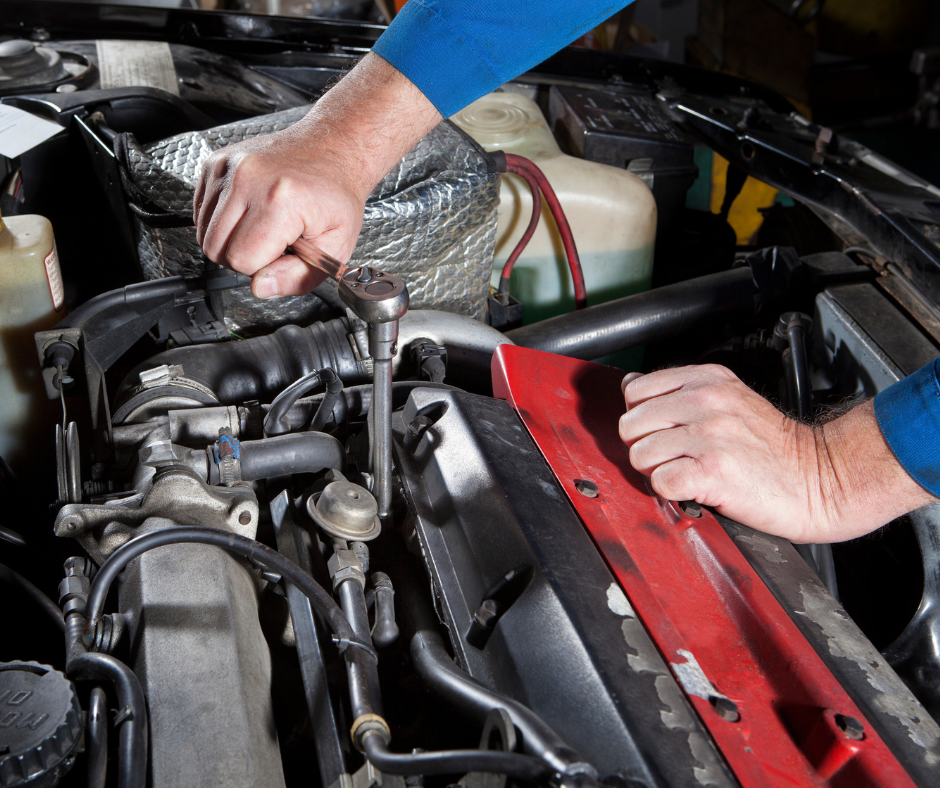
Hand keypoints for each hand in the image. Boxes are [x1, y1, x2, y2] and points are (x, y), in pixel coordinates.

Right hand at [193, 53, 441, 299]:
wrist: (332, 149)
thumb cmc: (335, 197)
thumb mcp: (335, 247)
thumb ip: (297, 278)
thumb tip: (259, 287)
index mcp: (281, 200)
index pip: (240, 260)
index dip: (260, 267)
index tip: (281, 252)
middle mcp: (249, 178)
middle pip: (214, 248)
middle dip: (242, 256)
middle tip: (272, 242)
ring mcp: (229, 167)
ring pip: (203, 232)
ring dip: (230, 238)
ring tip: (262, 225)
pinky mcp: (215, 162)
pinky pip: (200, 211)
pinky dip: (221, 220)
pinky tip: (249, 211)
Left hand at [619, 364, 934, 542]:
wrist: (824, 477)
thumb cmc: (776, 447)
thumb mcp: (729, 398)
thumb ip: (678, 391)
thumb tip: (630, 385)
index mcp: (707, 380)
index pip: (636, 392)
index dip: (642, 418)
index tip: (662, 433)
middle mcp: (705, 401)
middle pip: (631, 425)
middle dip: (645, 447)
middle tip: (675, 458)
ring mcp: (709, 435)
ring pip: (640, 454)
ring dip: (657, 472)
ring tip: (687, 473)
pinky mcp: (712, 471)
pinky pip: (660, 482)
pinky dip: (671, 493)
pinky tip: (694, 489)